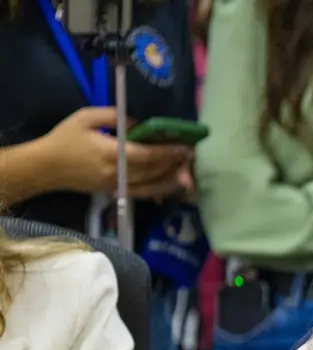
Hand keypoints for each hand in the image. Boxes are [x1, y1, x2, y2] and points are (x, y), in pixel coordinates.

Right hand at [40, 107, 192, 199]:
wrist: (46, 167)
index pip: (148, 155)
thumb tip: (139, 124)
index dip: (169, 153)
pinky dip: (158, 190)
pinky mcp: (114, 193)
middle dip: (175, 164)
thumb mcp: (86, 117)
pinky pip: (142, 194)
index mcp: (112, 154)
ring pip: (152, 186)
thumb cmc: (64, 139)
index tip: (186, 147)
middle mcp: (118, 173)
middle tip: (191, 157)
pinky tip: (170, 185)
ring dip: (172, 180)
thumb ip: (115, 117)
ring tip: (188, 172)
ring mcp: (117, 186)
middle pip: (154, 171)